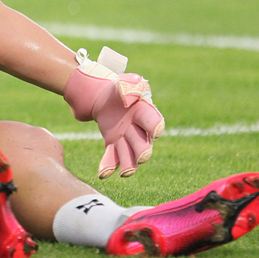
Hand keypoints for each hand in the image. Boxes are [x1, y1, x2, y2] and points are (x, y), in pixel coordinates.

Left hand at [63, 47, 164, 178]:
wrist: (102, 97)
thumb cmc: (118, 88)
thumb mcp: (124, 83)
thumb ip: (129, 86)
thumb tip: (127, 95)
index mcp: (144, 112)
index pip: (153, 120)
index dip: (156, 126)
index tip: (157, 132)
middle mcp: (138, 129)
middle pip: (142, 143)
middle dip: (143, 152)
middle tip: (141, 158)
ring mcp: (126, 139)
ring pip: (129, 155)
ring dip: (128, 165)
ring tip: (125, 173)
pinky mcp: (113, 144)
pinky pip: (112, 157)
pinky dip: (108, 166)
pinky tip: (103, 174)